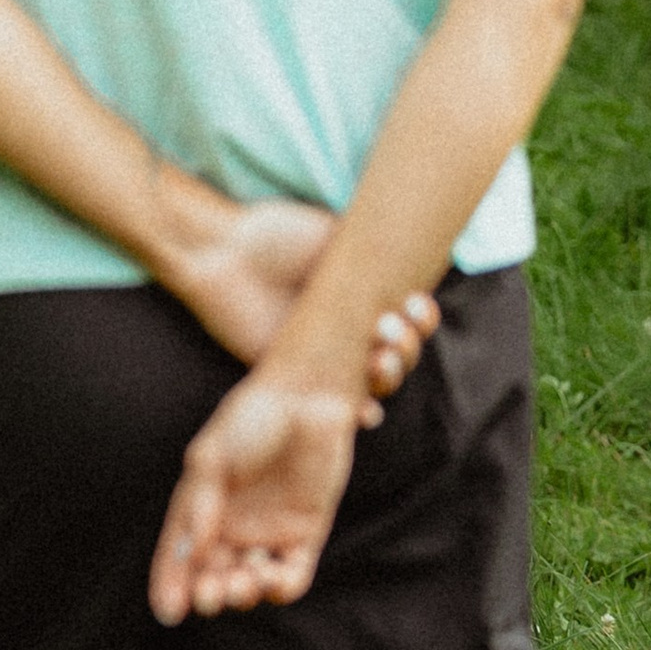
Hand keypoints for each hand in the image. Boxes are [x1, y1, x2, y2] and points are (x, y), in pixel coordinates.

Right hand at [149, 374, 360, 622]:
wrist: (306, 398)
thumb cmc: (251, 420)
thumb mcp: (211, 458)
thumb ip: (200, 506)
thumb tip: (191, 554)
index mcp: (200, 509)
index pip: (178, 555)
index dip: (170, 585)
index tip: (168, 612)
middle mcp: (231, 527)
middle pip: (212, 576)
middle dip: (208, 593)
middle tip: (209, 596)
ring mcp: (268, 533)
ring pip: (249, 581)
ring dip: (242, 592)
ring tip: (242, 582)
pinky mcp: (306, 535)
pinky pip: (292, 575)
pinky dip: (280, 586)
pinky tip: (271, 578)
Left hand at [164, 193, 440, 406]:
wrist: (227, 253)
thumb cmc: (281, 236)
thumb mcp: (339, 237)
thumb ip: (381, 251)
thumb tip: (423, 254)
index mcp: (367, 300)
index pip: (411, 321)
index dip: (422, 320)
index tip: (415, 304)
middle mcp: (351, 332)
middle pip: (400, 356)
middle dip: (406, 348)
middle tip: (386, 329)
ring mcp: (325, 357)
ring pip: (374, 383)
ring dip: (388, 375)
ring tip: (376, 361)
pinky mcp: (294, 378)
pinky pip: (333, 406)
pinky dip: (356, 413)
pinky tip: (365, 411)